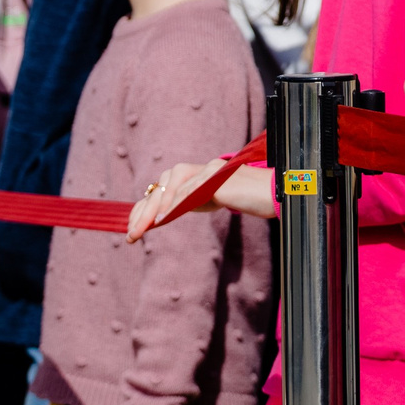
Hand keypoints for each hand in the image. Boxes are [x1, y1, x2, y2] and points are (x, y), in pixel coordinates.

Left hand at [125, 158, 273, 240]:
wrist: (273, 191)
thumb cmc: (245, 197)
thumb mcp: (209, 201)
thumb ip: (186, 203)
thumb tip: (157, 217)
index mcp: (194, 175)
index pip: (161, 190)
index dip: (142, 210)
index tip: (130, 232)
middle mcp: (199, 168)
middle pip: (162, 184)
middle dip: (143, 211)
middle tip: (132, 235)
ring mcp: (209, 169)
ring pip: (173, 182)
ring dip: (156, 206)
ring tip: (146, 227)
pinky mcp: (219, 175)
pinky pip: (193, 187)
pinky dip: (177, 201)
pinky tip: (165, 217)